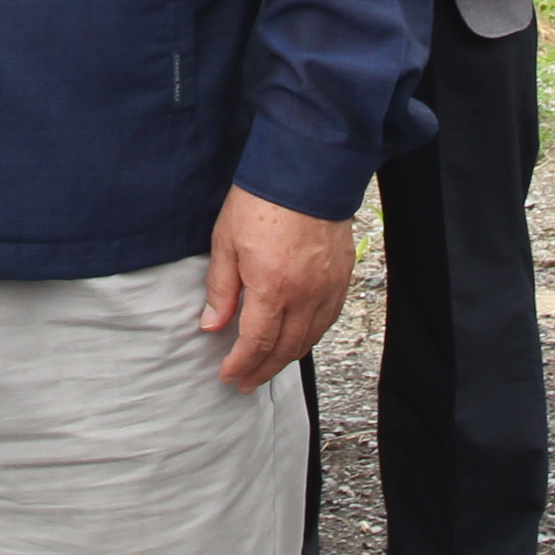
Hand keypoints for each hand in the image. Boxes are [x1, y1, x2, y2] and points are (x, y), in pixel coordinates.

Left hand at [200, 187, 357, 389]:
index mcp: (273, 288)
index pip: (257, 343)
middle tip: (246, 382)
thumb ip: (221, 289)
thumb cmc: (261, 202)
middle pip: (285, 349)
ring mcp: (328, 287)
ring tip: (268, 368)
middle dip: (263, 370)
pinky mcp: (342, 277)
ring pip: (310, 339)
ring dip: (287, 359)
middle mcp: (305, 295)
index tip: (228, 375)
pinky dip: (311, 337)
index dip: (241, 364)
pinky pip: (328, 319)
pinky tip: (299, 340)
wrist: (305, 172)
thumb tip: (212, 324)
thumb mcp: (226, 243)